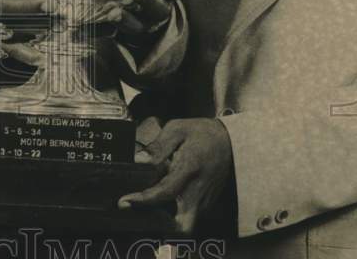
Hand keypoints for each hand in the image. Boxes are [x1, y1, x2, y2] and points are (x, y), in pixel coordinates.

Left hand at [113, 0, 183, 37]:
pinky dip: (109, 28)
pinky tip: (100, 21)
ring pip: (140, 25)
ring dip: (127, 19)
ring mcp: (144, 24)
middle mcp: (159, 10)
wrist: (138, 10)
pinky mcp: (127, 34)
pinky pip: (119, 34)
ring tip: (115, 12)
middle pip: (159, 8)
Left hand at [118, 118, 232, 234]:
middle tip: (138, 213)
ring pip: (184, 226)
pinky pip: (187, 218)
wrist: (231, 142)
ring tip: (144, 207)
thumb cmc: (202, 134)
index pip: (165, 193)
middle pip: (182, 227)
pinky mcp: (206, 205)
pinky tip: (158, 202)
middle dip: (159, 226)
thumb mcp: (178, 129)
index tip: (124, 201)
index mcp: (190, 170)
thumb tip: (138, 161)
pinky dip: (171, 216)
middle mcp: (199, 192)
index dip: (143, 200)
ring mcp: (204, 202)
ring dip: (163, 222)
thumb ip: (158, 146)